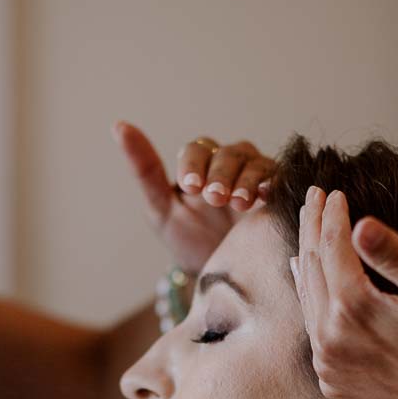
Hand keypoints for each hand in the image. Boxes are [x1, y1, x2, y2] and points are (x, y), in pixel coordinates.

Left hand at [115, 121, 276, 272]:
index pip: (196, 150)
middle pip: (228, 154)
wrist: (217, 273)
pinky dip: (273, 185)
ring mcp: (256, 176)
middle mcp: (229, 164)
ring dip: (247, 180)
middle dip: (220, 174)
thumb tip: (119, 125)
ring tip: (240, 202)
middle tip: (215, 198)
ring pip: (254, 163)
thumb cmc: (187, 239)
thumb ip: (144, 169)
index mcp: (199, 164)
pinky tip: (266, 198)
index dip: (194, 164)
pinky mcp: (278, 193)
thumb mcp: (161, 209)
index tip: (190, 187)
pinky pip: (278, 180)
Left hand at [293, 186, 397, 398]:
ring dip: (308, 260)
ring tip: (309, 229)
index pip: (332, 247)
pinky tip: (311, 281)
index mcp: (354, 309)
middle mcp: (330, 338)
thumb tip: (361, 223)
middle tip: (312, 197)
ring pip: (307, 298)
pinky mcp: (332, 380)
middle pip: (312, 268)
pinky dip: (312, 299)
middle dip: (312, 228)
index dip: (333, 215)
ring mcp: (328, 364)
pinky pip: (313, 330)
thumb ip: (397, 257)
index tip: (334, 191)